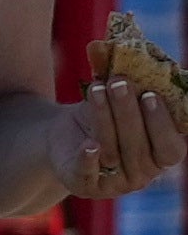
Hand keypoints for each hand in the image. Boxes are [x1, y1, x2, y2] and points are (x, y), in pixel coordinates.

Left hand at [71, 59, 187, 208]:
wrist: (64, 136)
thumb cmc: (103, 115)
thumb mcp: (117, 101)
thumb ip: (128, 84)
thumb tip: (112, 48)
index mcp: (162, 155)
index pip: (171, 148)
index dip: (161, 123)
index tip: (150, 95)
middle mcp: (143, 173)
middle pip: (137, 146)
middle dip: (127, 112)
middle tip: (118, 83)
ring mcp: (116, 183)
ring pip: (111, 152)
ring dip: (104, 119)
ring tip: (96, 89)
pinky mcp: (86, 186)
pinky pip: (88, 175)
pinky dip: (88, 158)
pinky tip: (88, 143)